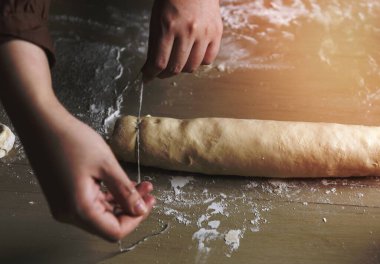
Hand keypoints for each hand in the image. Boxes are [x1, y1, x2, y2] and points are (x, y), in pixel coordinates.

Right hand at [0, 37, 154, 241]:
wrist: (41, 123)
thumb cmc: (71, 140)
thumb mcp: (106, 165)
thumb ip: (125, 191)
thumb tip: (140, 209)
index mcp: (78, 209)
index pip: (114, 230)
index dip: (136, 219)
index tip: (148, 202)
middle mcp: (68, 213)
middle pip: (107, 223)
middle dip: (131, 208)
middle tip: (148, 192)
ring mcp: (64, 205)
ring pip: (101, 212)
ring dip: (122, 200)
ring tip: (141, 184)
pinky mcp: (64, 195)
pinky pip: (91, 202)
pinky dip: (108, 195)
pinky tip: (122, 182)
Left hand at [142, 0, 222, 80]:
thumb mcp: (157, 18)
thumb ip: (154, 43)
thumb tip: (150, 67)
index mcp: (168, 26)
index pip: (159, 62)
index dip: (151, 74)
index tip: (148, 77)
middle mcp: (187, 31)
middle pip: (175, 68)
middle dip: (165, 75)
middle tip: (161, 74)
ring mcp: (204, 33)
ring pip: (192, 66)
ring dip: (181, 69)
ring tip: (176, 64)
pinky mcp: (216, 33)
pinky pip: (208, 59)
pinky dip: (199, 62)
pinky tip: (192, 56)